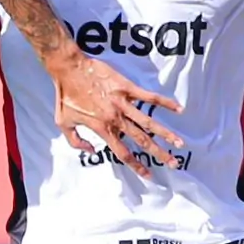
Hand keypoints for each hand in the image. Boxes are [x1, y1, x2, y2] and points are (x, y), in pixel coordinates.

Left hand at [51, 51, 182, 174]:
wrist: (68, 69)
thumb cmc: (65, 96)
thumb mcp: (63, 123)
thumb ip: (76, 141)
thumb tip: (91, 151)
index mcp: (102, 129)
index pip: (122, 153)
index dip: (136, 166)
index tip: (148, 175)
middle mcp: (116, 119)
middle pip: (142, 141)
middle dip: (159, 154)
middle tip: (173, 164)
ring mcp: (123, 103)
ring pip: (149, 122)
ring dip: (166, 134)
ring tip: (180, 144)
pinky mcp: (127, 88)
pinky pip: (149, 96)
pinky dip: (165, 103)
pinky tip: (179, 109)